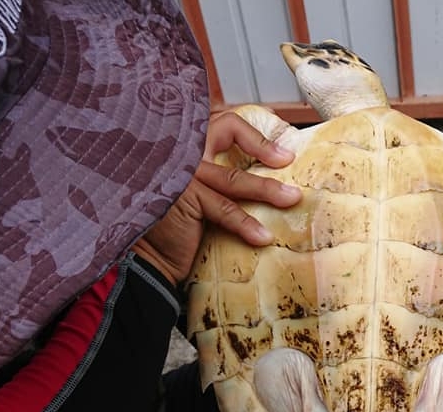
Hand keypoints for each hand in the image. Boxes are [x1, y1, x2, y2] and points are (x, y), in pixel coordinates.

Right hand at [135, 111, 302, 285]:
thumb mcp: (196, 188)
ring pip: (234, 178)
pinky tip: (264, 237)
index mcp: (184, 145)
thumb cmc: (178, 224)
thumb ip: (219, 172)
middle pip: (225, 130)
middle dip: (261, 145)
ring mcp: (181, 174)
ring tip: (292, 199)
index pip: (220, 122)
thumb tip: (267, 172)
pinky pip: (225, 210)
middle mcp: (180, 152)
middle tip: (287, 160)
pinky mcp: (185, 199)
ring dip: (268, 189)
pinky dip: (247, 225)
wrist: (150, 258)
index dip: (252, 135)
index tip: (280, 153)